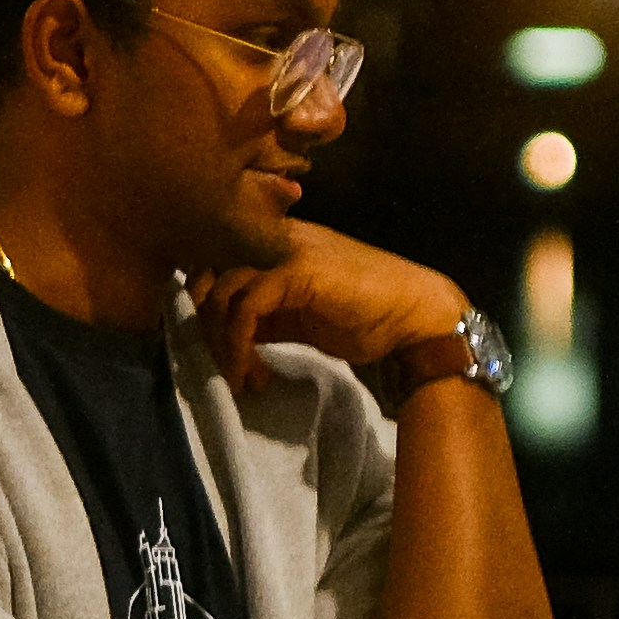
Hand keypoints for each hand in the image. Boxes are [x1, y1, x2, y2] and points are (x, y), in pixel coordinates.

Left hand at [190, 225, 473, 391]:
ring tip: (243, 377)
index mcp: (273, 247)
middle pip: (206, 277)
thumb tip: (229, 337)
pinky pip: (245, 308)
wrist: (414, 314)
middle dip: (207, 329)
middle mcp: (273, 241)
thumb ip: (265, 317)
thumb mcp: (300, 317)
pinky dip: (238, 346)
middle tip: (228, 367)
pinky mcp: (295, 272)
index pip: (213, 267)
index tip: (220, 351)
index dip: (204, 309)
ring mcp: (284, 252)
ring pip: (221, 293)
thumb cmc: (365, 316)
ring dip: (222, 345)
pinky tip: (253, 372)